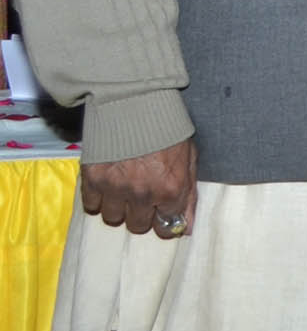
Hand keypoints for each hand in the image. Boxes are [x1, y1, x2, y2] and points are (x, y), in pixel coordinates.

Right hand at [79, 138, 197, 237]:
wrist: (137, 103)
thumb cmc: (168, 129)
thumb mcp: (189, 159)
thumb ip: (188, 195)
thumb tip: (186, 227)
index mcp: (171, 190)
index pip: (167, 227)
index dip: (164, 222)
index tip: (160, 215)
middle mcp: (143, 194)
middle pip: (138, 226)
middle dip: (141, 214)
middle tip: (141, 196)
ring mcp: (116, 188)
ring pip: (113, 218)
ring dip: (119, 208)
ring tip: (123, 189)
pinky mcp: (93, 179)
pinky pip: (91, 206)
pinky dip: (98, 199)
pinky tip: (107, 185)